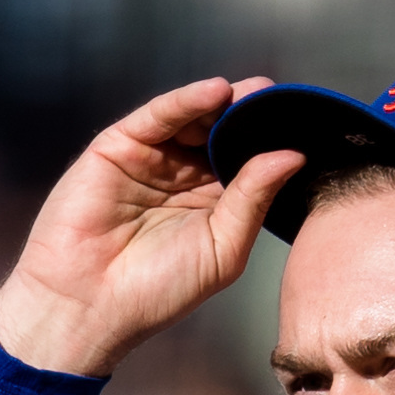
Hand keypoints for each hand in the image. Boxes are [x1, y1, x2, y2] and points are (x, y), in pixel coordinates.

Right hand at [0, 76, 305, 376]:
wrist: (91, 302)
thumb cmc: (159, 290)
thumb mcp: (223, 247)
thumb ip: (254, 199)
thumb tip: (293, 155)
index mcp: (215, 204)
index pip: (249, 161)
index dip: (272, 141)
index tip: (303, 124)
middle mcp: (185, 177)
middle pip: (224, 133)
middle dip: (253, 115)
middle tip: (282, 99)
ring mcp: (153, 159)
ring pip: (194, 119)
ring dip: (226, 103)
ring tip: (257, 93)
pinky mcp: (119, 146)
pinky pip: (159, 116)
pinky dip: (187, 100)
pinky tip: (217, 92)